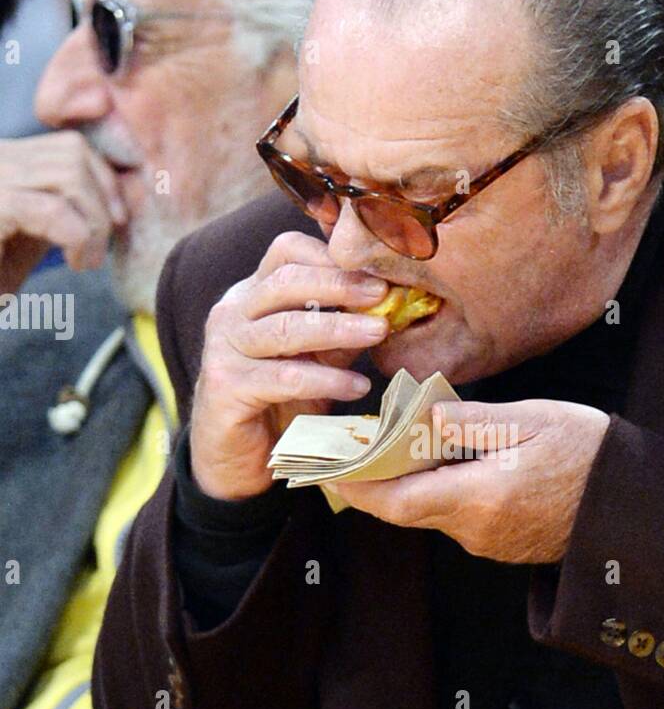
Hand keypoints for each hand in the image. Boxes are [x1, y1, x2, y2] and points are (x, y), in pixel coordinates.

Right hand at [0, 132, 127, 291]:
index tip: (116, 222)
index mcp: (7, 159)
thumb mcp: (39, 230)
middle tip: (98, 250)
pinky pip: (52, 210)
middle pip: (74, 154)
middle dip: (103, 203)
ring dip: (93, 223)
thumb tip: (115, 199)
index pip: (70, 146)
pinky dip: (77, 236)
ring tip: (85, 260)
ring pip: (69, 175)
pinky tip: (74, 261)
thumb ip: (69, 206)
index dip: (105, 181)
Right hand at [190, 230, 389, 499]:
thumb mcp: (317, 356)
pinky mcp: (226, 387)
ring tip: (379, 332)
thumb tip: (393, 304)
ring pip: (285, 328)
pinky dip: (326, 380)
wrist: (239, 456)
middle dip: (340, 284)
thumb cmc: (281, 399)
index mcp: (253, 295)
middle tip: (383, 294)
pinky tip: (358, 387)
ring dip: (338, 328)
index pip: (286, 251)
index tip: (376, 270)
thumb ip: (343, 328)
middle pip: (286, 281)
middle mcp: (232, 313)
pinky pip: (284, 378)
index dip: (331, 255)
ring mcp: (224, 349)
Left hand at [331, 398, 610, 563]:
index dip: (358, 487)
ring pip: (433, 512)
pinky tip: (442, 463)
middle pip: (407, 510)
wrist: (636, 503)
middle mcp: (477, 529)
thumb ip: (471, 421)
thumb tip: (422, 417)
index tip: (327, 470)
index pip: (397, 500)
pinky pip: (458, 517)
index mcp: (479, 497)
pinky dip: (439, 491)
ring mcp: (490, 542)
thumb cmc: (589, 452)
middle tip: (345, 456)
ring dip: (409, 485)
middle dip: (373, 485)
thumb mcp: (531, 420)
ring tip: (390, 448)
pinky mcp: (504, 544)